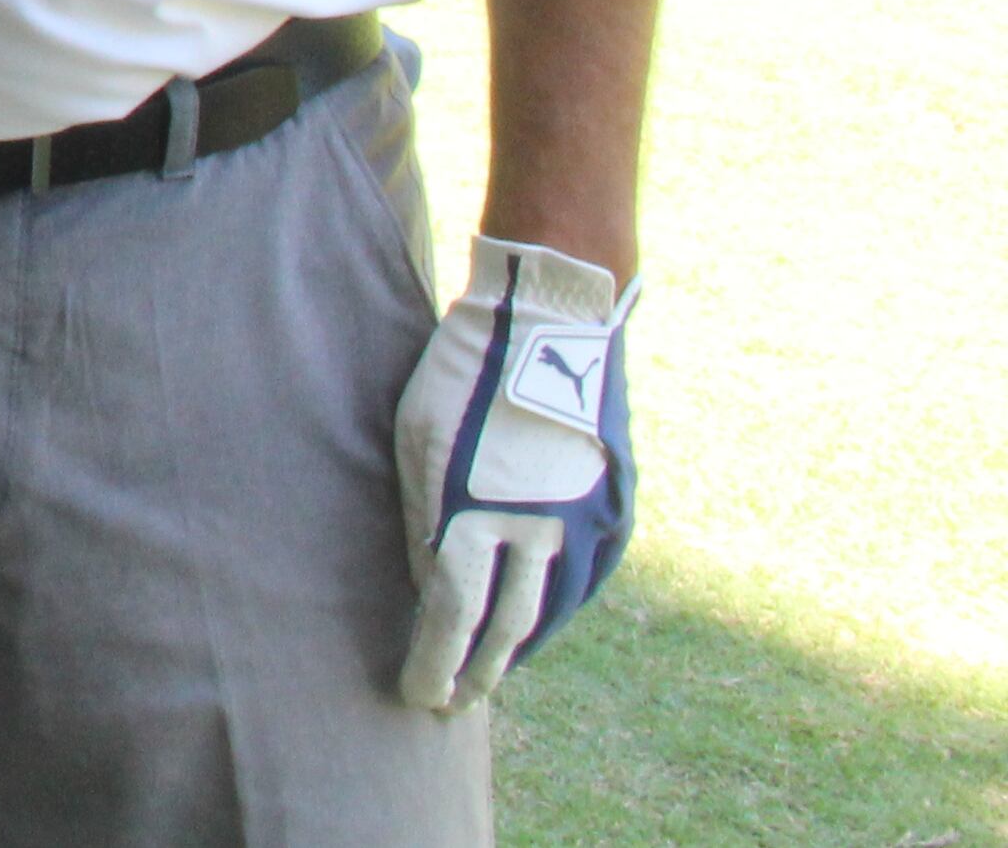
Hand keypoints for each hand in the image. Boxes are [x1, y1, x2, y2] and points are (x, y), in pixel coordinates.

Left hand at [396, 234, 637, 708]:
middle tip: (452, 704)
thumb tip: (431, 583)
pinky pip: (583, 578)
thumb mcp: (416, 441)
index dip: (434, 662)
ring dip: (517, 647)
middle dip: (475, 672)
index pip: (452, 615)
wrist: (551, 325)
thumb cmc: (459, 373)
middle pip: (505, 627)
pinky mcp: (613, 509)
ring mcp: (584, 523)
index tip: (418, 696)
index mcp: (477, 512)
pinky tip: (536, 621)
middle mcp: (538, 530)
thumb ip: (425, 519)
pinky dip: (556, 607)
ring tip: (489, 673)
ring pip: (551, 610)